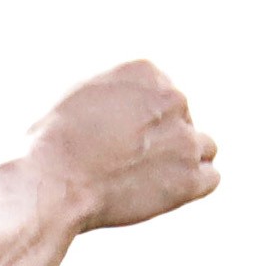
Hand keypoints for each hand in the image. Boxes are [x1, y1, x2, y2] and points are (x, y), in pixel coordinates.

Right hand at [29, 60, 218, 235]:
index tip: (120, 138)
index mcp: (146, 71)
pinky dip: (193, 186)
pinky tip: (167, 193)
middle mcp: (173, 98)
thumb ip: (118, 93)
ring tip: (150, 179)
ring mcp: (185, 138)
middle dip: (162, 140)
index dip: (144, 120)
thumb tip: (134, 109)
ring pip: (204, 147)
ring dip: (183, 161)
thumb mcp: (82, 96)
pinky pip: (211, 178)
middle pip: (183, 119)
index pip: (164, 94)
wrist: (55, 181)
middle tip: (127, 164)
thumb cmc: (53, 144)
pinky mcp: (190, 177)